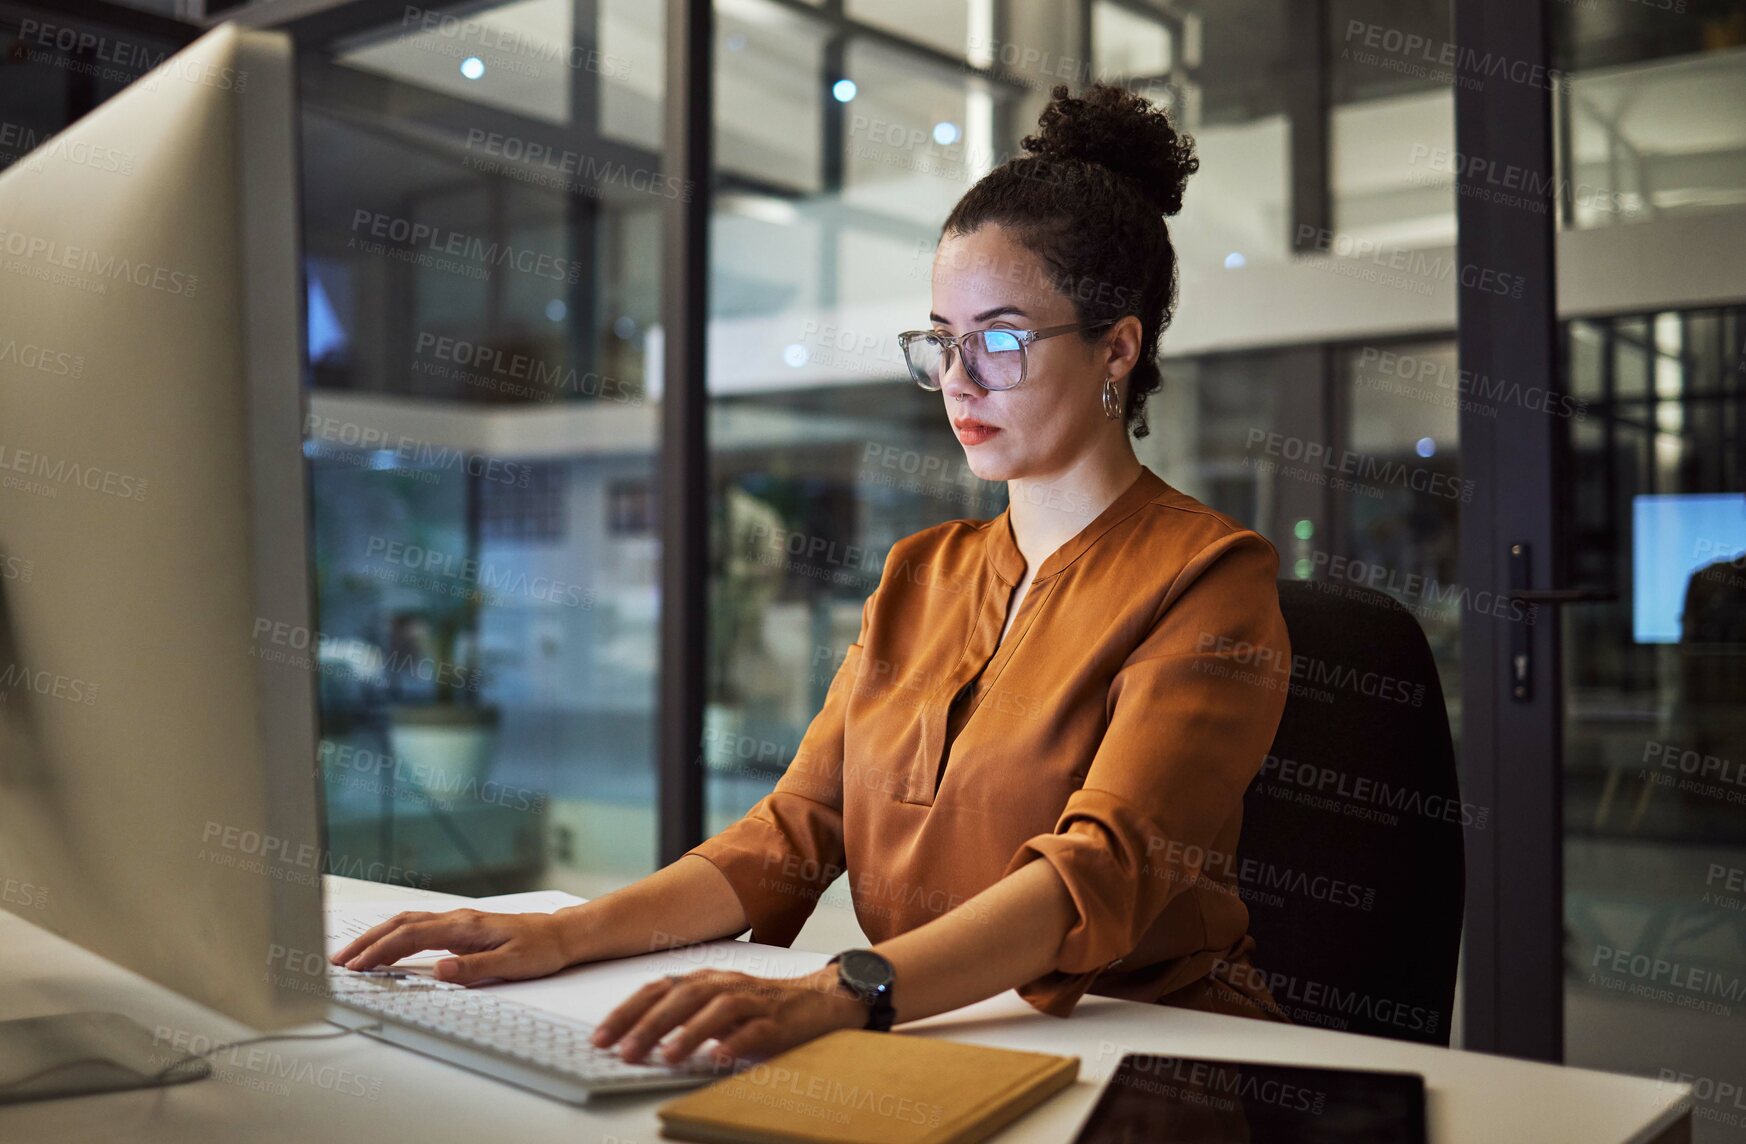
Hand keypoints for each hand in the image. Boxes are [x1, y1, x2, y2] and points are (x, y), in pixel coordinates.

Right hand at [329, 908, 572, 984]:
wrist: (560, 935)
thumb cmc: (540, 949)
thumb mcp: (512, 964)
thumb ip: (473, 967)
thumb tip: (439, 971)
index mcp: (465, 927)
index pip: (411, 937)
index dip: (379, 951)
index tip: (356, 966)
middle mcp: (457, 919)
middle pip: (400, 924)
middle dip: (367, 941)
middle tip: (340, 961)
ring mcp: (457, 921)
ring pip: (407, 922)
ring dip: (378, 937)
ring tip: (354, 955)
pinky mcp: (460, 928)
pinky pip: (419, 928)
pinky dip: (396, 936)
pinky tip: (386, 949)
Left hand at [589, 967, 866, 1066]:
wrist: (820, 1000)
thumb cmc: (760, 1007)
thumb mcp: (715, 1006)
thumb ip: (681, 1015)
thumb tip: (634, 1038)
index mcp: (705, 979)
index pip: (658, 989)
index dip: (627, 1012)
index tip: (601, 1037)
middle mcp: (724, 984)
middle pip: (681, 997)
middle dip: (649, 1024)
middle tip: (623, 1051)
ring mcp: (752, 1000)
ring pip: (716, 1010)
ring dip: (689, 1033)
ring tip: (667, 1057)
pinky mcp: (778, 1020)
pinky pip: (755, 1030)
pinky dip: (736, 1043)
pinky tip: (719, 1058)